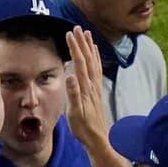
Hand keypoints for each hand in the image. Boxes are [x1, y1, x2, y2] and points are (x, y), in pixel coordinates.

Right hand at [64, 26, 108, 152]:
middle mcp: (92, 85)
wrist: (98, 139)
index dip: (75, 47)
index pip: (79, 63)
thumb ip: (74, 94)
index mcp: (85, 88)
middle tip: (77, 28)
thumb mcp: (75, 113)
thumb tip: (71, 76)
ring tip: (87, 34)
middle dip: (82, 42)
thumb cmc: (83, 128)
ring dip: (90, 47)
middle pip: (87, 59)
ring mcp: (96, 88)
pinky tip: (95, 54)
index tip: (69, 34)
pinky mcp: (97, 91)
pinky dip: (96, 59)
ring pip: (94, 62)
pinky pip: (97, 70)